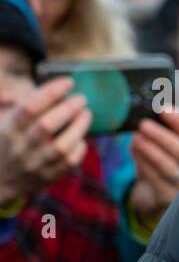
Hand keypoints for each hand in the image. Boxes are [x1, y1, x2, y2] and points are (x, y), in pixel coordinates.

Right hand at [0, 78, 92, 202]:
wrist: (0, 180)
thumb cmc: (6, 141)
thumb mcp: (1, 120)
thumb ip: (11, 103)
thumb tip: (28, 93)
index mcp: (9, 129)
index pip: (29, 107)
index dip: (51, 91)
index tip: (68, 81)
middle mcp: (21, 147)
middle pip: (47, 125)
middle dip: (68, 108)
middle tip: (81, 98)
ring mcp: (35, 163)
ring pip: (62, 146)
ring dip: (79, 127)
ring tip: (87, 113)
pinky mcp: (49, 176)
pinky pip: (70, 162)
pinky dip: (79, 147)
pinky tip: (81, 137)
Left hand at [128, 110, 178, 228]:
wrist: (154, 199)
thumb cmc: (157, 167)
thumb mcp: (160, 148)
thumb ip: (156, 132)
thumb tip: (140, 110)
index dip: (178, 120)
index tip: (162, 108)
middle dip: (161, 135)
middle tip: (143, 124)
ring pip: (170, 166)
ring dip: (151, 151)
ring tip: (135, 139)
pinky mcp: (170, 198)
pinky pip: (158, 181)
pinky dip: (145, 166)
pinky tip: (135, 153)